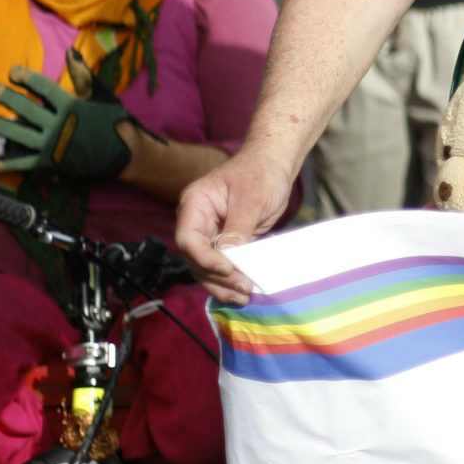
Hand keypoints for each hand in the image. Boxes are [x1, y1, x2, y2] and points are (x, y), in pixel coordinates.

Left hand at [0, 65, 136, 179]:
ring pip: (18, 134)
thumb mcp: (100, 94)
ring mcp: (53, 144)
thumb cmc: (112, 119)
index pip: (43, 88)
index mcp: (70, 105)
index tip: (12, 72)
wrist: (124, 152)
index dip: (26, 78)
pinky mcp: (51, 162)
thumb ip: (82, 73)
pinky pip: (24, 163)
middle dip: (4, 96)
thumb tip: (69, 51)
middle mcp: (58, 124)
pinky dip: (7, 163)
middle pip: (25, 108)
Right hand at [175, 145, 299, 303]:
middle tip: (243, 288)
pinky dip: (231, 280)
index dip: (204, 258)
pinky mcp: (226, 243)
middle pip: (196, 259)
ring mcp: (211, 233)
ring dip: (223, 285)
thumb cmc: (261, 173)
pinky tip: (244, 292)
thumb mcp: (251, 199)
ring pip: (206, 268)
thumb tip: (227, 256)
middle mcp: (198, 222)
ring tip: (244, 296)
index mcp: (195, 204)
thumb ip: (238, 228)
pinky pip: (223, 266)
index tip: (226, 269)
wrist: (275, 166)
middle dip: (217, 277)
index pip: (188, 239)